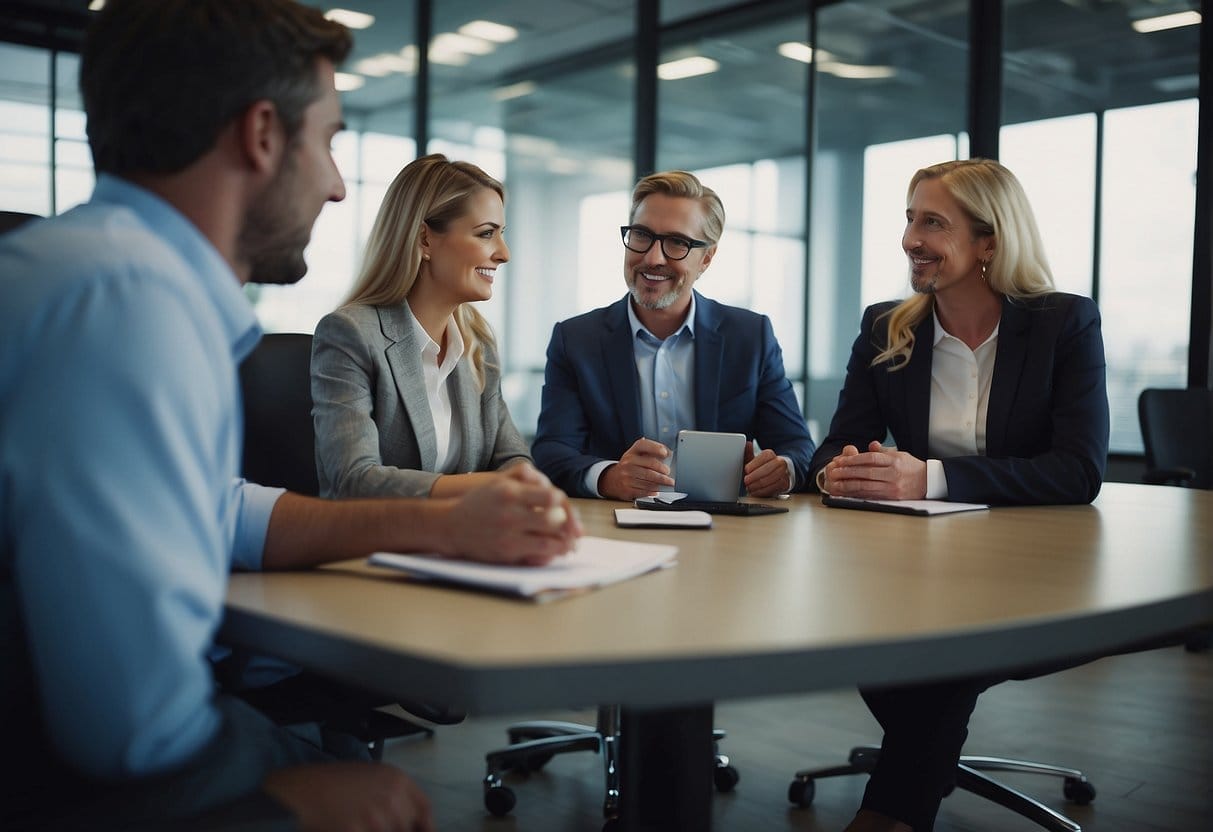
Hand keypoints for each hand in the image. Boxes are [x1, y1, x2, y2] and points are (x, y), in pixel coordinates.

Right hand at [262, 761, 432, 831]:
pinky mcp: (359, 831)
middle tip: (374, 824)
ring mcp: (376, 817)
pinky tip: (350, 827)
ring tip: (358, 822)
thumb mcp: (371, 777)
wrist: (303, 790)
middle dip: (397, 830)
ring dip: (375, 831)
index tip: (423, 831)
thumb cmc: (334, 782)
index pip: (424, 808)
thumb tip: (409, 818)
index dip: (425, 825)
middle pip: (407, 827)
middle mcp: (392, 797)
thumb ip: (395, 795)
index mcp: (397, 780)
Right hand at [444, 473, 581, 564]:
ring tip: (570, 542)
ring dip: (564, 543)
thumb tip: (549, 485)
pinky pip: (537, 556)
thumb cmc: (479, 502)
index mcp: (510, 492)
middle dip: (567, 524)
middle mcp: (510, 514)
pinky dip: (550, 555)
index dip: (563, 504)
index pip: (551, 496)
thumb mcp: (498, 482)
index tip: (563, 507)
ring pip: (549, 542)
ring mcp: (508, 536)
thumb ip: (525, 477)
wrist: (450, 526)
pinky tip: (555, 551)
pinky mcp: (506, 553)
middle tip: (573, 528)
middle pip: (553, 520)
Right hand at [598, 438, 674, 500]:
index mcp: (632, 452)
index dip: (655, 447)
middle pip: (649, 464)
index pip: (643, 445)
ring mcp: (626, 476)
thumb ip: (650, 453)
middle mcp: (628, 462)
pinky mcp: (627, 488)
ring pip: (648, 479)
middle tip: (669, 473)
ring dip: (661, 482)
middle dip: (662, 469)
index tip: (665, 453)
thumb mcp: (636, 456)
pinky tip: (657, 490)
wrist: (612, 480)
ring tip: (668, 483)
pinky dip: (652, 491)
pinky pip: (643, 490)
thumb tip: (668, 453)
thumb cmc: (630, 466)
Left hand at [743, 441, 790, 496]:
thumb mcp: (753, 461)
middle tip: (746, 480)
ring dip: (758, 484)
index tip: (746, 470)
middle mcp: (780, 462)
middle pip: (768, 469)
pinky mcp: (785, 484)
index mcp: (770, 454)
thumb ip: (748, 453)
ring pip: (772, 479)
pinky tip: (756, 491)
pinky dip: (763, 491)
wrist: (776, 475)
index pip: (764, 457)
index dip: (754, 464)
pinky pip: (774, 488)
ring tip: (749, 487)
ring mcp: (784, 473)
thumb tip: (747, 444)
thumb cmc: (761, 468)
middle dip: (755, 476)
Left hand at [822, 441, 926, 499]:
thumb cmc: (912, 467)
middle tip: (834, 471)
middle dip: (847, 472)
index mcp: (894, 461)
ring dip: (849, 484)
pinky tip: (847, 492)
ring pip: (866, 486)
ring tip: (836, 482)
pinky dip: (857, 493)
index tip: (841, 460)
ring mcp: (892, 487)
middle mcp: (893, 474)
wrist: (929, 482)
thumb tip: (871, 445)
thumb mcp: (900, 455)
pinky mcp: (892, 497)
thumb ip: (883, 451)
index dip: (854, 459)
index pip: (871, 458)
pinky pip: (871, 495)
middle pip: (866, 472)